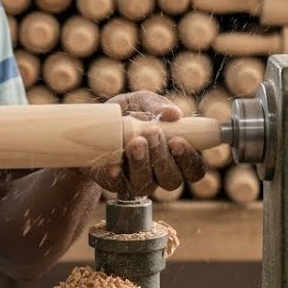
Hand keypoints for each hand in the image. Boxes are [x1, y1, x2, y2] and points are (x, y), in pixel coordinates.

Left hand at [86, 91, 206, 197]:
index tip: (178, 140)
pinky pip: (117, 185)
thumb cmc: (128, 112)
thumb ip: (158, 106)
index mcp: (175, 156)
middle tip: (152, 133)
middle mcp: (160, 174)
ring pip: (146, 185)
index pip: (194, 170)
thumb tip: (175, 114)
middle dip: (163, 158)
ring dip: (142, 164)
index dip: (190, 160)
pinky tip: (113, 164)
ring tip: (135, 141)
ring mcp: (137, 181)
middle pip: (172, 180)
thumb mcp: (142, 102)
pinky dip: (115, 175)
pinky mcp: (114, 183)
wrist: (93, 123)